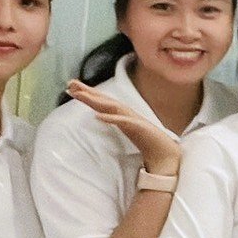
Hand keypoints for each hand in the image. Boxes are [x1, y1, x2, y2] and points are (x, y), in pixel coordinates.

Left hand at [66, 80, 181, 175]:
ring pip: (111, 107)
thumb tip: (101, 115)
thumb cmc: (148, 142)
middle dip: (88, 91)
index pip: (103, 101)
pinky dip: (110, 118)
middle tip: (70, 83)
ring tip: (80, 95)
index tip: (72, 88)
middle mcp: (127, 113)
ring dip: (95, 100)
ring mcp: (133, 119)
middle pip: (104, 100)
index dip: (88, 93)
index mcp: (123, 114)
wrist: (166, 154)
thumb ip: (116, 121)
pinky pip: (122, 122)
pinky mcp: (139, 128)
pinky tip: (98, 116)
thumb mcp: (128, 129)